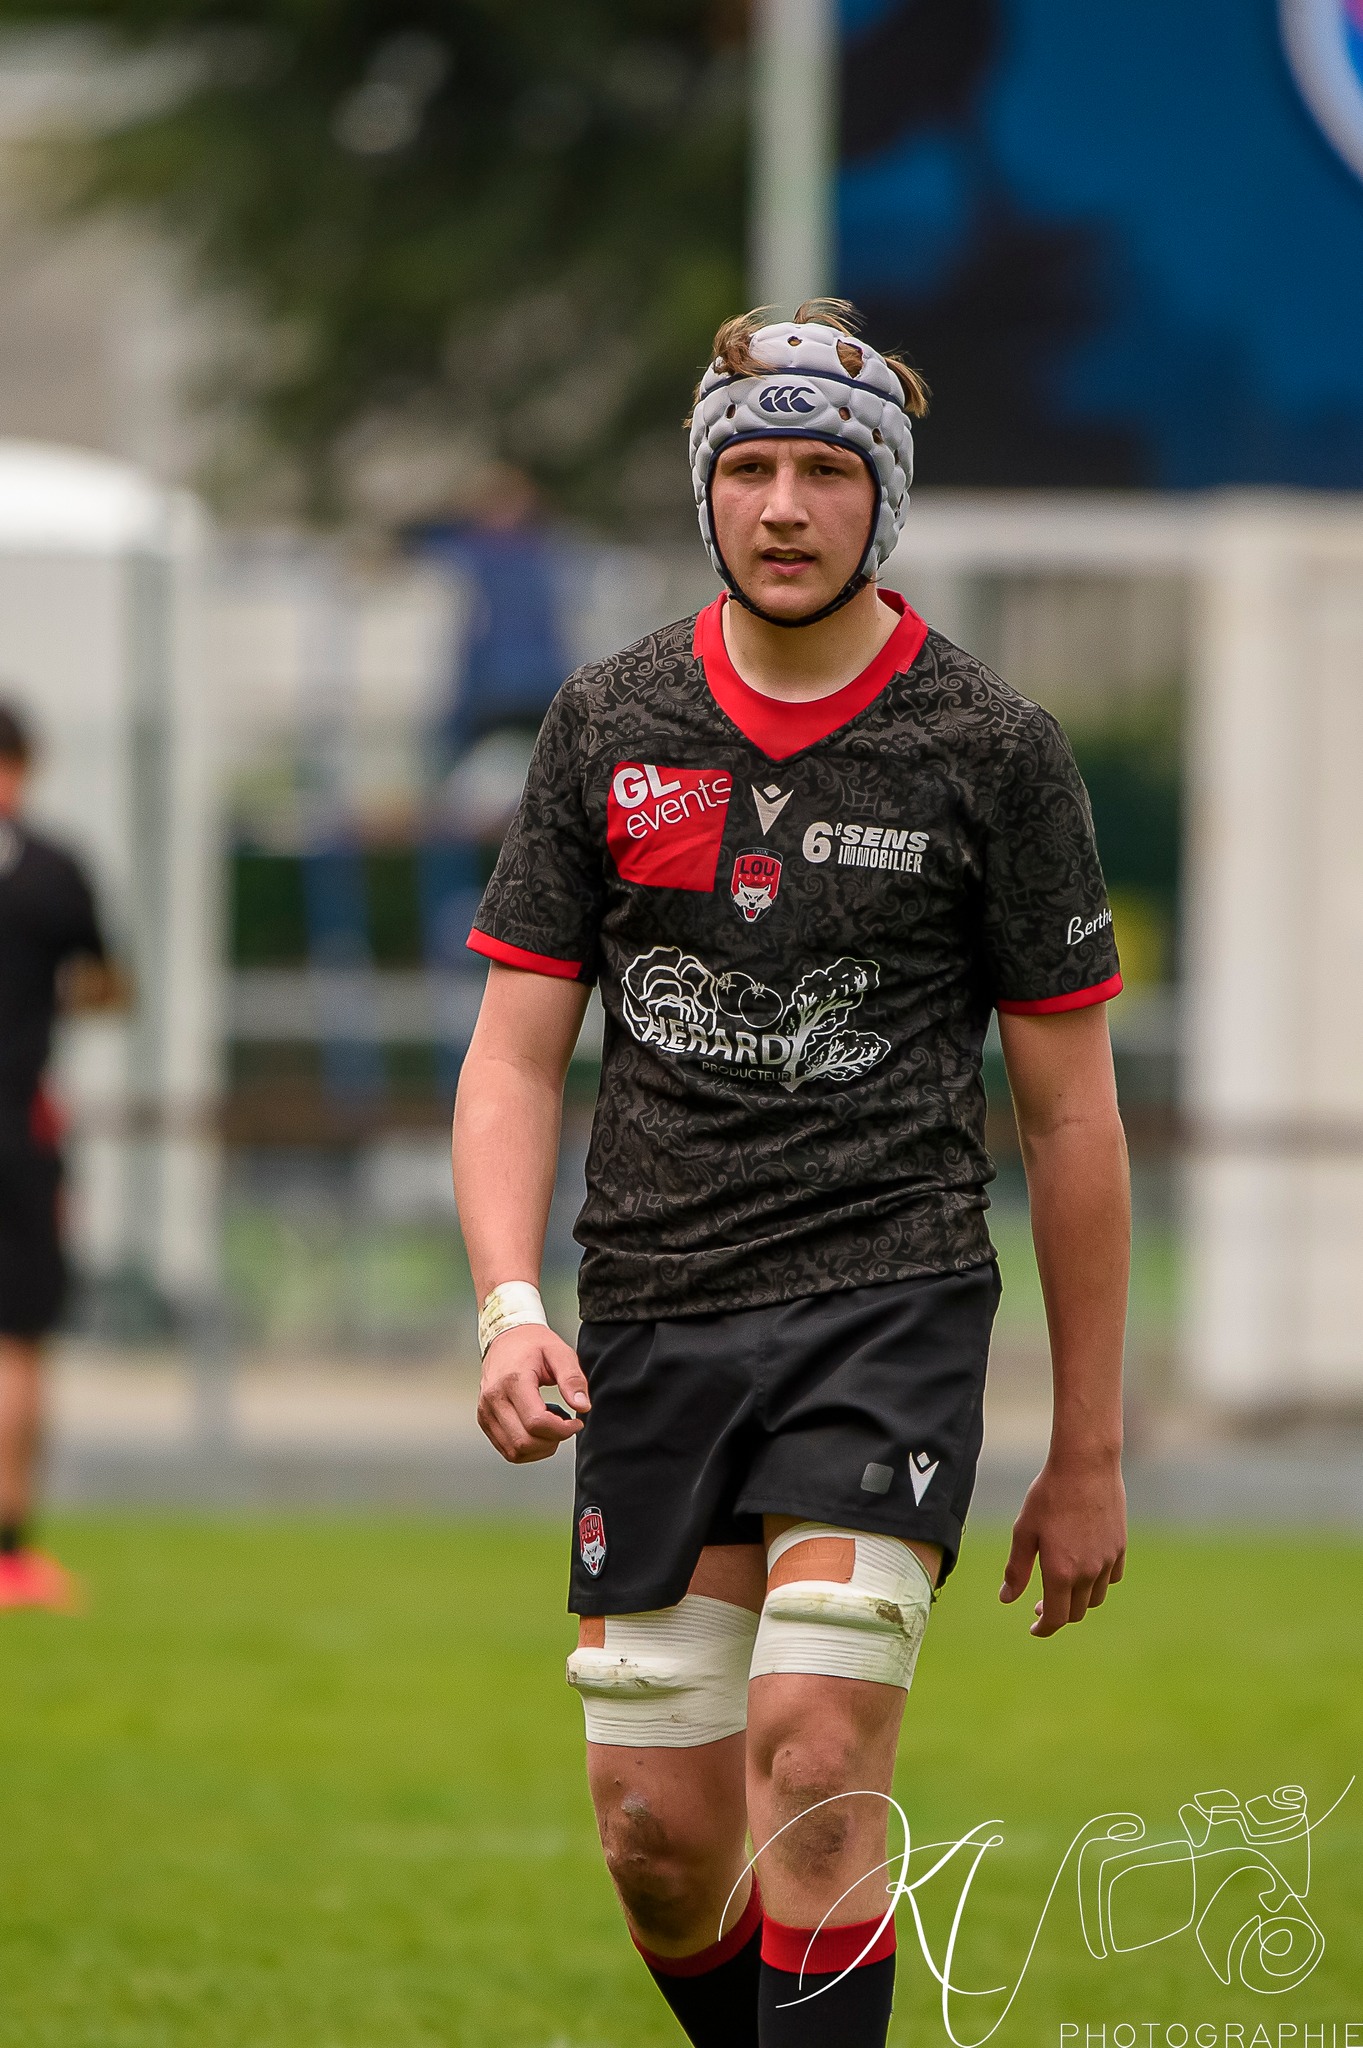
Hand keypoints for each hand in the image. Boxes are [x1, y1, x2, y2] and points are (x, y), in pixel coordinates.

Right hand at [477, 1324, 590, 1464]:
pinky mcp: (484, 1419)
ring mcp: (485, 1411)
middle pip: (524, 1441)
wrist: (506, 1338)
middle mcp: (494, 1398)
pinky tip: (536, 1428)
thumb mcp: (560, 1353)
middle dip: (552, 1441)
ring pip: (515, 1451)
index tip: (575, 1422)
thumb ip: (573, 1379)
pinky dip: (527, 1447)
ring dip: (540, 1447)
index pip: (536, 1422)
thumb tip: (583, 1406)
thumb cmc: (533, 1345)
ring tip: (550, 1425)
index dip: (561, 1430)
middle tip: (565, 1425)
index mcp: (513, 1380)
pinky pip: (507, 1448)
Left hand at [999, 1449, 1125, 1636]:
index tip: (1034, 1629)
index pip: (1055, 1617)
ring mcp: (1107, 1561)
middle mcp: (1088, 1572)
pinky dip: (1097, 1583)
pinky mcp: (1120, 1547)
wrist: (1085, 1466)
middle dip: (1057, 1614)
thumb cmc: (1049, 1495)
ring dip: (1078, 1600)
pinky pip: (1111, 1578)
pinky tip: (1085, 1570)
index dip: (1043, 1628)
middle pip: (1076, 1612)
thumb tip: (1007, 1598)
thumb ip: (1016, 1569)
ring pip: (1095, 1598)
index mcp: (1060, 1572)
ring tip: (1062, 1586)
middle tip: (1038, 1604)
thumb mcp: (1024, 1531)